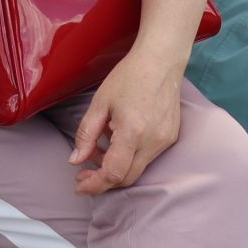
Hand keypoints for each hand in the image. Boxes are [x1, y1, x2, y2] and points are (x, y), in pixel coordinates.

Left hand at [68, 49, 184, 195]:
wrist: (160, 62)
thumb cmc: (128, 78)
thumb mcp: (99, 104)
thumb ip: (86, 135)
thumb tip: (76, 160)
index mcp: (132, 133)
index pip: (113, 173)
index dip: (94, 185)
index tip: (79, 186)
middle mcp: (153, 142)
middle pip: (126, 178)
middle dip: (102, 181)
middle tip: (82, 173)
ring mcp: (165, 141)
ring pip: (137, 169)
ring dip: (115, 167)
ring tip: (97, 150)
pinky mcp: (171, 137)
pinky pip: (147, 157)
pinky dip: (128, 157)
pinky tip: (116, 141)